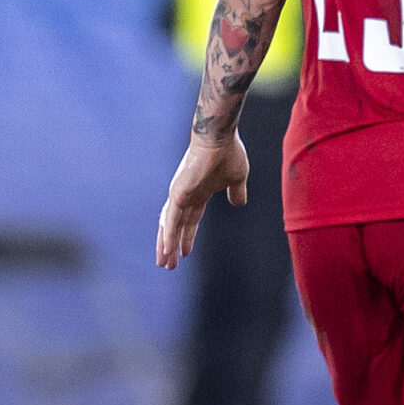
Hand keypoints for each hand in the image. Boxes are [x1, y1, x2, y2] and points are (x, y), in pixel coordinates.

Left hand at [156, 132, 248, 268]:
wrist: (220, 138)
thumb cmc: (229, 153)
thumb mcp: (237, 179)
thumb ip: (237, 192)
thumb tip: (239, 204)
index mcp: (198, 193)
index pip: (190, 220)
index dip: (187, 236)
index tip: (185, 252)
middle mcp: (184, 196)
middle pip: (176, 227)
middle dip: (172, 246)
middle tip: (168, 265)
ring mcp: (179, 195)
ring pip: (169, 226)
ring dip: (166, 246)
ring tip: (164, 263)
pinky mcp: (178, 194)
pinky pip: (171, 219)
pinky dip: (168, 235)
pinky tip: (167, 249)